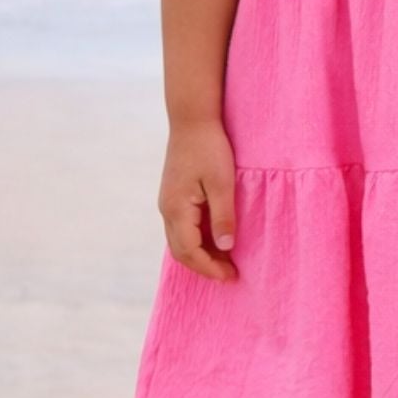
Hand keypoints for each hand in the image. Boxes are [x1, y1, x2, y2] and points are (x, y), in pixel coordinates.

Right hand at [158, 118, 238, 280]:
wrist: (192, 120)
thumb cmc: (210, 148)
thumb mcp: (222, 182)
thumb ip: (223, 215)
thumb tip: (226, 247)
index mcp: (176, 209)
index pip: (190, 251)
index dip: (209, 267)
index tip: (231, 277)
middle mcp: (167, 210)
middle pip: (181, 251)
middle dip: (204, 266)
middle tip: (230, 274)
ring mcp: (168, 202)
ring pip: (180, 240)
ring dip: (200, 254)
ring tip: (225, 261)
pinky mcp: (174, 195)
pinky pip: (182, 227)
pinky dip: (197, 239)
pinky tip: (214, 239)